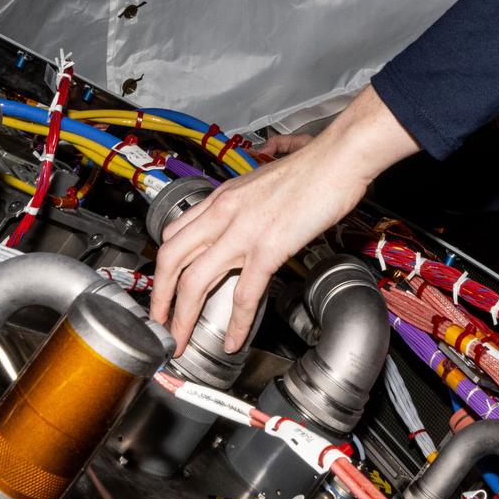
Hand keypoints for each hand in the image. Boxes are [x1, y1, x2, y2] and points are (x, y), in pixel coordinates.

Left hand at [151, 85, 419, 351]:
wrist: (339, 157)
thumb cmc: (310, 169)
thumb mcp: (260, 184)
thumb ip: (242, 206)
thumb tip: (237, 227)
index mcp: (221, 198)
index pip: (174, 234)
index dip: (163, 268)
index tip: (163, 290)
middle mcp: (223, 212)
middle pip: (171, 259)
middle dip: (159, 298)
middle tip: (159, 324)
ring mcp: (243, 230)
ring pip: (194, 281)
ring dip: (183, 317)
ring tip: (182, 341)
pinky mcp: (269, 247)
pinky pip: (244, 293)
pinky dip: (235, 323)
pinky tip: (233, 339)